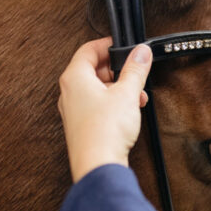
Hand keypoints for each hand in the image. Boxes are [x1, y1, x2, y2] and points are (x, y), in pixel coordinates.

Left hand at [58, 37, 152, 182]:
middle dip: (118, 70)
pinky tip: (130, 110)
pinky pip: (97, 105)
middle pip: (93, 70)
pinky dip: (113, 103)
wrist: (98, 165)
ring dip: (119, 88)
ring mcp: (74, 110)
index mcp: (74, 78)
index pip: (88, 50)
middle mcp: (69, 93)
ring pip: (97, 89)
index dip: (107, 45)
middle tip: (135, 72)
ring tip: (137, 95)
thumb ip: (135, 70)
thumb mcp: (127, 93)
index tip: (124, 46)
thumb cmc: (104, 131)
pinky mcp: (82, 125)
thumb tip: (140, 53)